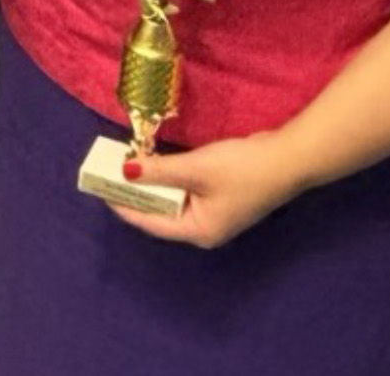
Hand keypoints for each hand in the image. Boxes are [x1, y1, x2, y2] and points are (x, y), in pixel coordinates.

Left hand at [106, 132, 306, 248]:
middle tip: (110, 173)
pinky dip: (169, 178)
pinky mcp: (221, 196)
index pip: (150, 223)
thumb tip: (124, 172)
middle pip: (160, 213)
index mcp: (198, 231)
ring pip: (172, 200)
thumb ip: (158, 171)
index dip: (124, 206)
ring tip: (126, 165)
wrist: (289, 158)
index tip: (100, 189)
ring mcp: (215, 213)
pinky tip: (154, 162)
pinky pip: (185, 191)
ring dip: (152, 183)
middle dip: (136, 193)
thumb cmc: (242, 169)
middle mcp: (204, 228)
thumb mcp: (195, 168)